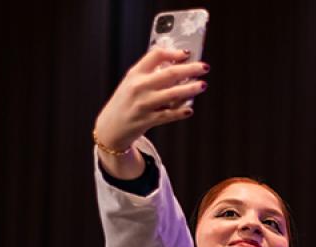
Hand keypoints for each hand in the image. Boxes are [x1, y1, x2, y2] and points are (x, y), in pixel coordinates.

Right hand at [92, 47, 208, 175]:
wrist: (111, 125)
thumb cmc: (126, 101)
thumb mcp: (132, 82)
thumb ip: (150, 72)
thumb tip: (177, 64)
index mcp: (135, 73)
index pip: (155, 55)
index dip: (174, 53)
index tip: (187, 53)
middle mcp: (139, 86)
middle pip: (169, 73)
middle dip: (190, 69)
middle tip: (204, 67)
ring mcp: (143, 104)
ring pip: (172, 94)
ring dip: (190, 89)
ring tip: (202, 85)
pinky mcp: (147, 120)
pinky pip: (168, 115)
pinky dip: (180, 112)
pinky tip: (190, 109)